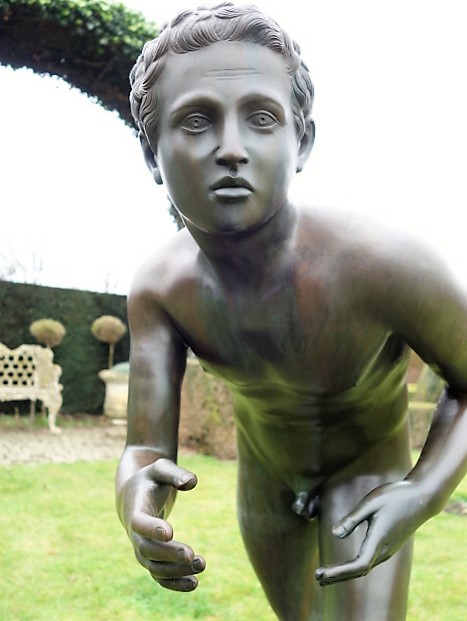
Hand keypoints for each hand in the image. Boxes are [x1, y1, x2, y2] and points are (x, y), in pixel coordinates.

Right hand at [120, 458, 205, 591]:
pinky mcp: (151, 558)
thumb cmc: (151, 479)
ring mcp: (141, 549)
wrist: (134, 495)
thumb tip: (192, 482)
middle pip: (147, 550)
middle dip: (169, 555)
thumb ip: (175, 473)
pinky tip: (194, 583)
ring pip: (154, 567)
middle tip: (192, 555)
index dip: (152, 528)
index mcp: (136, 508)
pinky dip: (174, 583)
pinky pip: (160, 576)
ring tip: (202, 565)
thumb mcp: (161, 468)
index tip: (170, 532)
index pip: (139, 522)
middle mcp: (135, 533)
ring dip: (177, 570)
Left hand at [315, 480, 426, 585]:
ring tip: (324, 575)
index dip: (339, 572)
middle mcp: (384, 550)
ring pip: (364, 568)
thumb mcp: (370, 503)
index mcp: (379, 540)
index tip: (321, 574)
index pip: (358, 565)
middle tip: (317, 577)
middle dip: (337, 576)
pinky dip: (354, 567)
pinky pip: (369, 562)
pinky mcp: (388, 546)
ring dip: (344, 573)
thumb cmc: (395, 497)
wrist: (421, 498)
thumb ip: (353, 519)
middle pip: (359, 571)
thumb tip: (335, 535)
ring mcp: (388, 550)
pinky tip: (345, 567)